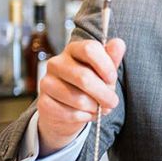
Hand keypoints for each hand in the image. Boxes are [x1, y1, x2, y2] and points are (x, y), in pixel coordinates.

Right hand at [36, 38, 125, 155]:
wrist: (70, 109)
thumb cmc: (91, 86)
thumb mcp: (104, 72)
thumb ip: (112, 58)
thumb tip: (119, 43)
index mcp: (74, 49)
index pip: (89, 49)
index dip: (105, 66)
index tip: (112, 79)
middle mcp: (56, 63)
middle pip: (83, 77)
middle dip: (103, 94)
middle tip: (112, 102)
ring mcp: (47, 82)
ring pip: (77, 98)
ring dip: (93, 107)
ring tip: (97, 108)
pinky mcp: (43, 102)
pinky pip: (68, 113)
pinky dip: (82, 117)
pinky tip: (85, 114)